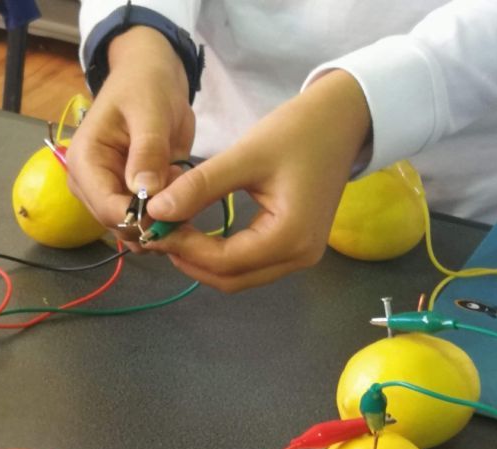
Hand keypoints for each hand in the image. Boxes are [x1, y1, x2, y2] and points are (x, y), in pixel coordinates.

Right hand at [66, 27, 194, 245]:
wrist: (151, 77)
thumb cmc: (146, 86)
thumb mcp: (151, 111)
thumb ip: (148, 150)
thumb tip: (144, 191)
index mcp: (85, 163)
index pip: (109, 210)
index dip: (143, 218)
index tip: (176, 208)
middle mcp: (89, 186)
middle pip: (120, 226)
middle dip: (156, 221)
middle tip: (188, 198)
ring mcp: (106, 195)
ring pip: (134, 231)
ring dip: (163, 222)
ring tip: (185, 193)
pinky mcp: (125, 200)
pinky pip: (144, 224)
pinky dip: (166, 220)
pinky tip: (182, 198)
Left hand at [142, 70, 372, 290]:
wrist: (344, 120)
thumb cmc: (300, 131)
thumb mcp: (246, 155)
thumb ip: (201, 186)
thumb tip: (157, 210)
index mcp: (290, 237)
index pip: (224, 261)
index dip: (184, 249)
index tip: (152, 227)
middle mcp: (298, 258)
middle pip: (230, 279)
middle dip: (190, 261)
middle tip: (158, 235)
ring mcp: (299, 257)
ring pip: (239, 278)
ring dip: (203, 263)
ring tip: (173, 234)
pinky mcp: (295, 249)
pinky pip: (250, 266)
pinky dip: (220, 257)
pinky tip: (198, 236)